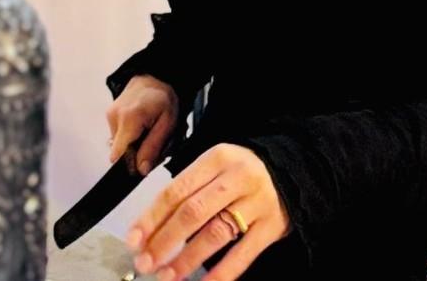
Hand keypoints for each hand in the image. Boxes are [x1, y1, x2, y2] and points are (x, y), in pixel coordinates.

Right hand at [105, 74, 179, 174]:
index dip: (132, 164)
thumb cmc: (163, 98)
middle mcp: (115, 117)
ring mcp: (110, 115)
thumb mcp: (167, 124)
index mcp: (130, 118)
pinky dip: (129, 137)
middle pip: (119, 152)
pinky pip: (117, 136)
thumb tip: (141, 170)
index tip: (144, 162)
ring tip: (147, 133)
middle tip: (152, 144)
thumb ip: (153, 148)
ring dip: (133, 145)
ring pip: (118, 145)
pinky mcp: (109, 115)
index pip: (119, 155)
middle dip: (135, 155)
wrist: (154, 77)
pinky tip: (140, 128)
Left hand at [126, 143, 290, 280]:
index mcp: (217, 158)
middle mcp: (237, 177)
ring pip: (215, 234)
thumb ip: (188, 189)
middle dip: (164, 241)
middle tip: (145, 263)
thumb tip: (150, 228)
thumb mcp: (216, 166)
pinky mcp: (272, 226)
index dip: (151, 218)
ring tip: (166, 276)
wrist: (293, 170)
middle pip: (192, 212)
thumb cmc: (242, 172)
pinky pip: (243, 254)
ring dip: (187, 259)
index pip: (176, 191)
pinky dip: (221, 273)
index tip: (133, 240)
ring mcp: (257, 202)